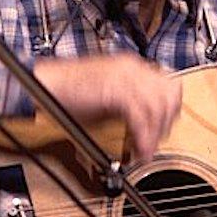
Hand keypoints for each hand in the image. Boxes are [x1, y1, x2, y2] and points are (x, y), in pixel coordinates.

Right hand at [34, 53, 180, 161]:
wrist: (46, 87)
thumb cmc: (69, 93)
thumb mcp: (106, 96)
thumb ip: (128, 103)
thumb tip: (144, 123)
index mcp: (131, 66)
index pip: (168, 84)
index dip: (170, 109)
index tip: (164, 128)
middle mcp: (131, 68)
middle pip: (169, 93)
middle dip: (167, 122)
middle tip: (156, 141)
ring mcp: (124, 77)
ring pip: (157, 106)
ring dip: (155, 134)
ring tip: (146, 150)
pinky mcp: (115, 90)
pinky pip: (140, 117)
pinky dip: (144, 137)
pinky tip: (139, 150)